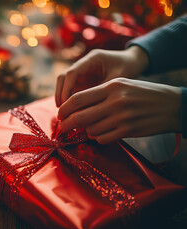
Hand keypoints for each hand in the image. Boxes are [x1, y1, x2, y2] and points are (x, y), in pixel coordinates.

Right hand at [55, 46, 148, 106]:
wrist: (133, 61)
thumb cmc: (128, 67)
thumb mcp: (118, 79)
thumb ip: (103, 91)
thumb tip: (88, 109)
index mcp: (92, 59)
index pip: (72, 73)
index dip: (66, 89)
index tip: (66, 104)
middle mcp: (83, 64)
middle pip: (63, 77)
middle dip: (60, 94)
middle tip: (62, 111)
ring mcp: (81, 71)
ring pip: (64, 83)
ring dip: (62, 97)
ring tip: (65, 113)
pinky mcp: (83, 79)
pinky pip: (71, 89)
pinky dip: (69, 99)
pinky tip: (72, 111)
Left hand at [57, 78, 180, 143]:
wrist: (173, 105)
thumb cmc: (145, 93)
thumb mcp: (123, 84)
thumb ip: (100, 93)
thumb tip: (76, 105)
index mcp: (111, 86)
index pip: (78, 98)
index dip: (64, 108)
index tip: (60, 114)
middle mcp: (115, 101)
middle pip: (80, 116)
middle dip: (67, 124)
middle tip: (62, 127)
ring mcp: (121, 117)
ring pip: (90, 129)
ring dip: (86, 130)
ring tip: (90, 127)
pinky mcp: (128, 130)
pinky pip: (102, 138)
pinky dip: (98, 137)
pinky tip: (102, 133)